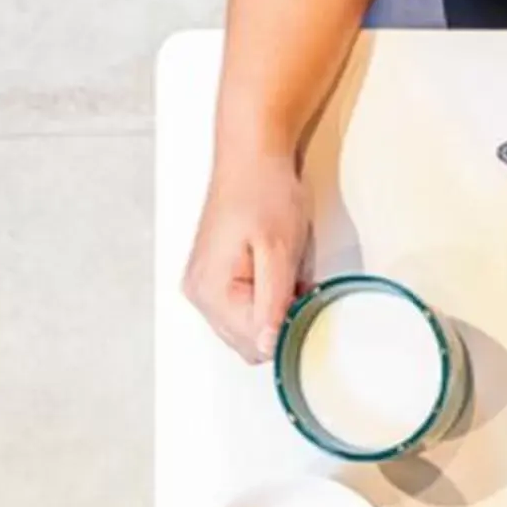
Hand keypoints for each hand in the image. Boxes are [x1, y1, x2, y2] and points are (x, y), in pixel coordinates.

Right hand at [183, 149, 312, 361]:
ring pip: (250, 329)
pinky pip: (246, 311)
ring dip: (276, 314)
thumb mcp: (278, 251)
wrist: (254, 160)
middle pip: (249, 343)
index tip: (307, 304)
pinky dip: (269, 303)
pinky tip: (281, 278)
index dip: (288, 330)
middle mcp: (200, 294)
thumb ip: (272, 302)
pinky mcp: (217, 280)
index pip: (254, 343)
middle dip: (281, 323)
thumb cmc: (264, 193)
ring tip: (289, 277)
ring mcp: (206, 287)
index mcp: (210, 291)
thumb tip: (267, 345)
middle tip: (300, 287)